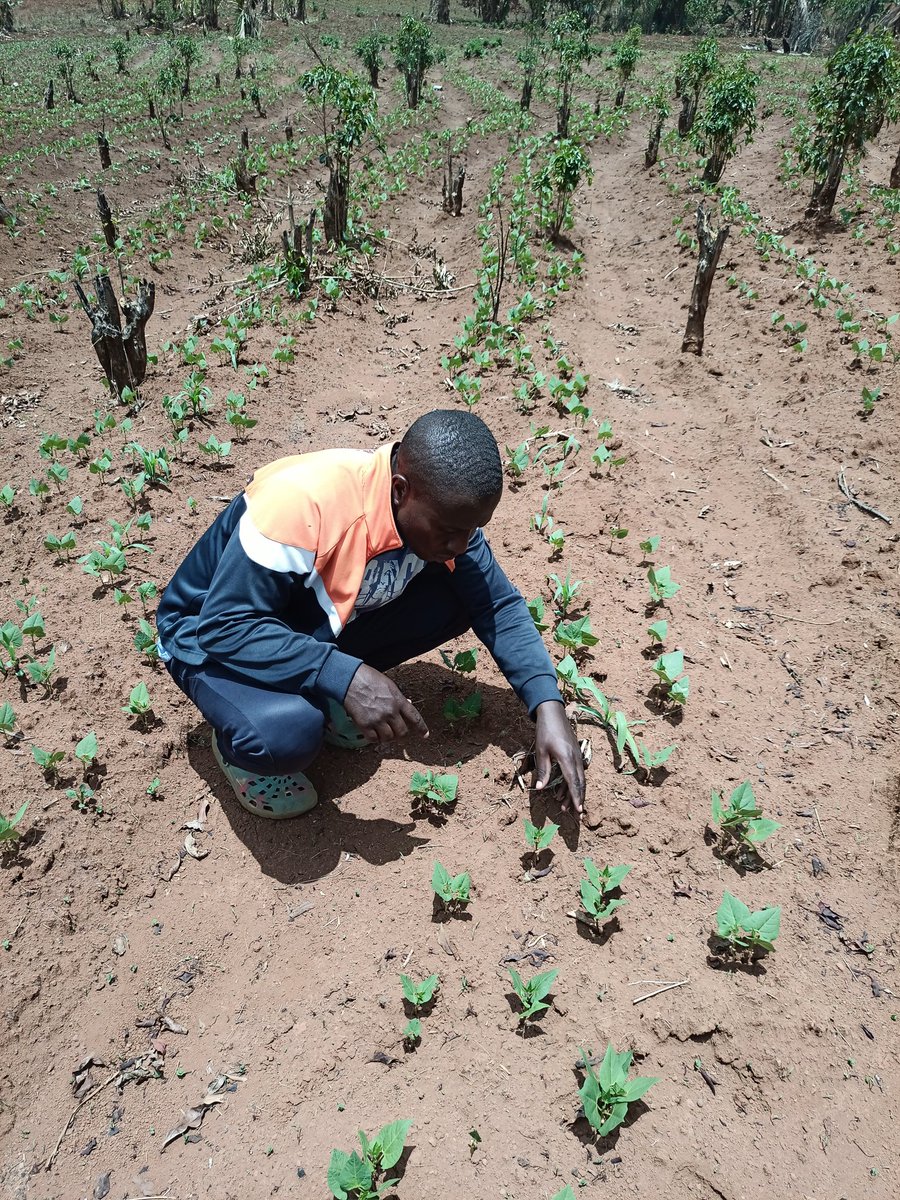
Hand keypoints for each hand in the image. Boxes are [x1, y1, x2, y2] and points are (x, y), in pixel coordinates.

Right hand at [342, 664, 428, 744]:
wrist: (349, 679)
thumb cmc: (368, 678)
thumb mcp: (389, 685)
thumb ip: (398, 697)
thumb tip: (408, 703)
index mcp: (398, 700)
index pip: (415, 717)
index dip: (421, 728)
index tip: (424, 735)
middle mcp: (390, 711)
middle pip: (402, 732)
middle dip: (400, 734)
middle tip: (395, 733)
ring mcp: (378, 719)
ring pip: (389, 738)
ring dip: (387, 737)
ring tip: (382, 732)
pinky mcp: (365, 725)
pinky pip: (374, 739)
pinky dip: (374, 739)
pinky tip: (372, 734)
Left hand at [533, 700, 585, 816]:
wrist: (553, 712)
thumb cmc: (545, 730)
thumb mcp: (541, 751)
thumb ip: (543, 770)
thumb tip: (540, 789)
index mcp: (567, 757)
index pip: (573, 781)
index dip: (576, 797)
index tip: (578, 810)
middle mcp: (575, 758)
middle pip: (580, 783)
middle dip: (578, 799)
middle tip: (576, 815)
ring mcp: (577, 756)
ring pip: (579, 779)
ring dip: (573, 793)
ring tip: (564, 807)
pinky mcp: (575, 754)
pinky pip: (576, 772)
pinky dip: (572, 784)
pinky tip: (563, 792)